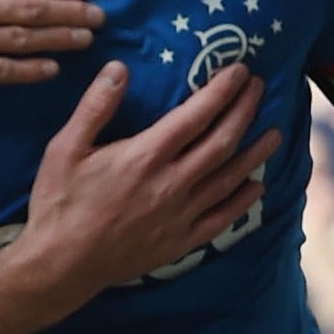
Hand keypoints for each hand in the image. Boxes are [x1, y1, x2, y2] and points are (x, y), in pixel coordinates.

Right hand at [8, 60, 280, 304]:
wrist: (61, 265)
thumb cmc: (58, 204)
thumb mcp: (65, 148)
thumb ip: (95, 107)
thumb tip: (119, 68)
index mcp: (145, 156)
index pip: (195, 116)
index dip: (221, 91)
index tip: (240, 72)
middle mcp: (172, 184)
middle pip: (221, 142)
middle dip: (244, 112)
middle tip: (260, 89)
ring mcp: (180, 215)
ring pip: (229, 179)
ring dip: (255, 154)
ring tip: (274, 134)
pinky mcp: (181, 241)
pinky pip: (222, 218)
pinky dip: (242, 201)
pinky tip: (257, 186)